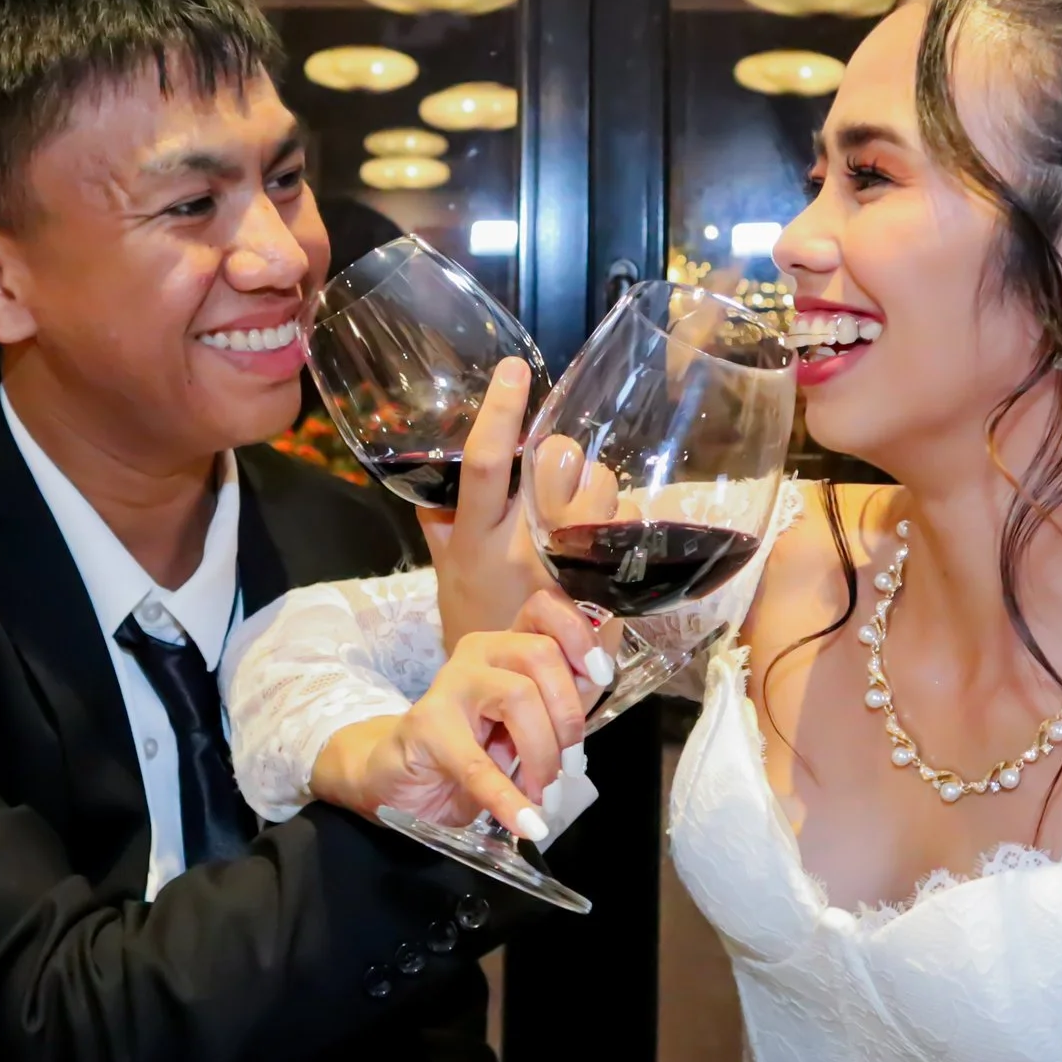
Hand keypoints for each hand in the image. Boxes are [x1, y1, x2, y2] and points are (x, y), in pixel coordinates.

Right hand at [310, 618, 603, 835]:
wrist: (403, 775)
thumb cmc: (472, 747)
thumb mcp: (527, 723)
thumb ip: (562, 701)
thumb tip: (603, 676)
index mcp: (507, 644)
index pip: (544, 609)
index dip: (578, 635)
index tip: (599, 675)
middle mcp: (480, 652)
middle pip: (541, 654)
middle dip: (568, 715)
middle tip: (569, 765)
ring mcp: (450, 684)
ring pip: (518, 695)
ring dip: (542, 753)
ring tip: (544, 794)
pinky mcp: (428, 725)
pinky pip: (478, 762)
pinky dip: (508, 797)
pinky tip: (525, 822)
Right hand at [424, 358, 619, 654]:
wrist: (500, 691)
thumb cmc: (472, 614)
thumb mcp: (446, 563)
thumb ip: (442, 515)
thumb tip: (436, 461)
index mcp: (473, 535)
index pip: (485, 463)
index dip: (499, 413)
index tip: (513, 370)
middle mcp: (519, 547)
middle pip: (557, 462)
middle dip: (566, 452)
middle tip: (561, 469)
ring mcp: (564, 567)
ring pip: (601, 488)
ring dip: (598, 488)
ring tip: (582, 513)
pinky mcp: (599, 588)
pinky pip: (625, 530)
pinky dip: (621, 523)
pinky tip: (606, 541)